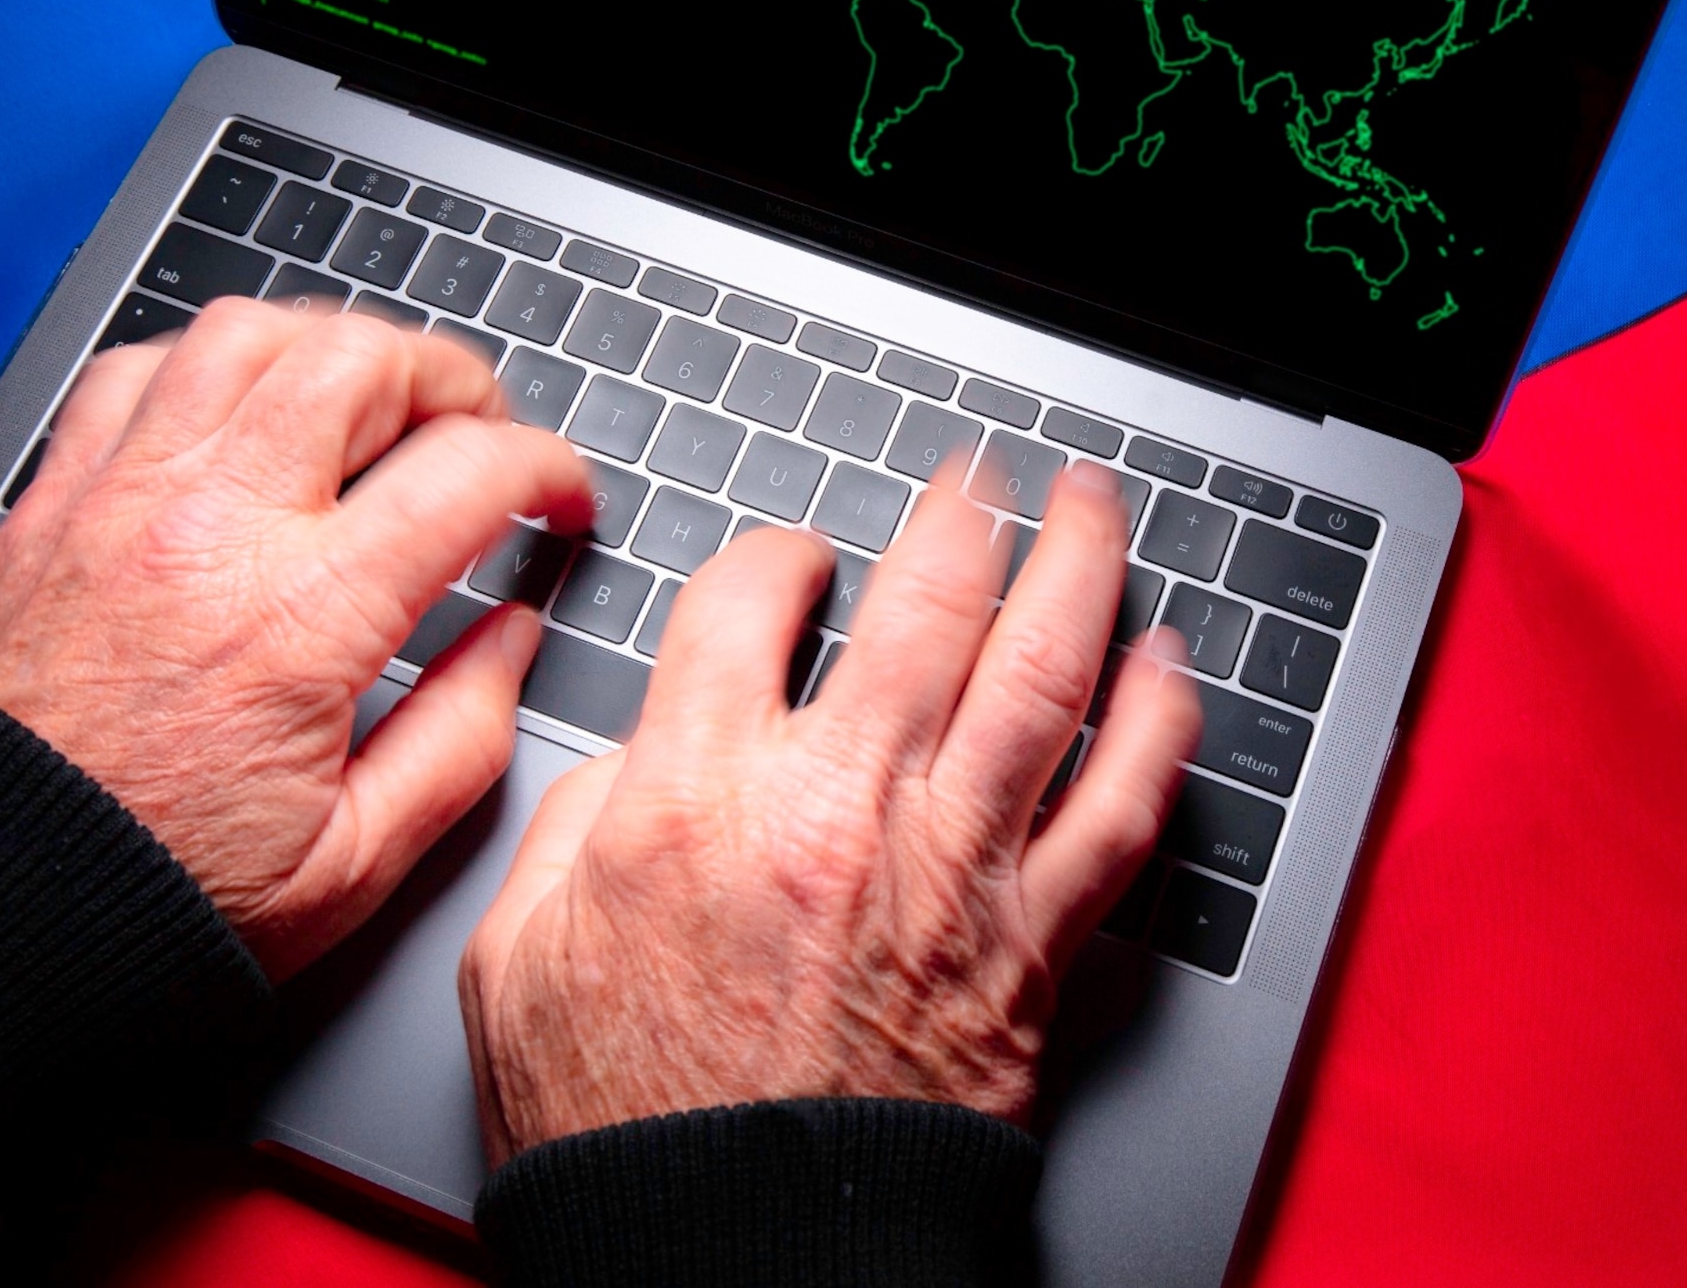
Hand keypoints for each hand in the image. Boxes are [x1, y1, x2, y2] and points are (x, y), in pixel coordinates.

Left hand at [0, 300, 589, 978]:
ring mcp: (120, 501)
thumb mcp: (351, 866)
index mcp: (303, 621)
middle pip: (361, 361)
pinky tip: (238, 410)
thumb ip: (461, 741)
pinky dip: (206, 365)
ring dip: (331, 348)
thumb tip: (510, 638)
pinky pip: (135, 370)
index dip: (547, 467)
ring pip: (246, 335)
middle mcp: (211, 530)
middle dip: (452, 379)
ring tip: (370, 398)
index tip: (558, 498)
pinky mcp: (51, 506)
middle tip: (480, 429)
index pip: (470, 471)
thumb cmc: (149, 901)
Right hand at [461, 461, 1199, 1155]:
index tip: (793, 566)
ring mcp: (947, 872)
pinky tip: (1169, 666)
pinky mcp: (1028, 947)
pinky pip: (1121, 809)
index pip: (751, 596)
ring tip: (1092, 508)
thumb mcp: (517, 961)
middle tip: (981, 477)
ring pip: (1041, 673)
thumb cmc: (628, 1131)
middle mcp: (836, 810)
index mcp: (695, 797)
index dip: (775, 556)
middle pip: (926, 599)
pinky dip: (1160, 725)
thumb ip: (573, 827)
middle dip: (962, 512)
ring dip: (1080, 567)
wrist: (733, 1257)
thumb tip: (636, 758)